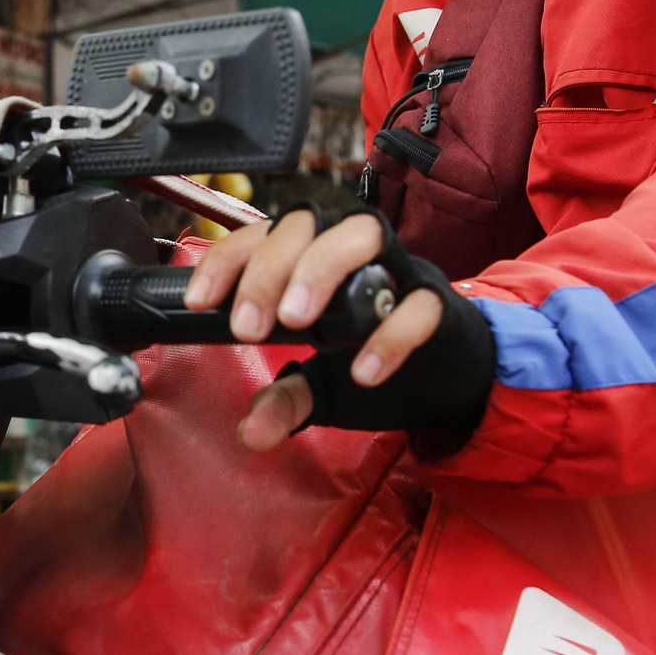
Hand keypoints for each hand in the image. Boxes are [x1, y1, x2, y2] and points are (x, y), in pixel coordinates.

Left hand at [183, 208, 451, 451]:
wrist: (455, 381)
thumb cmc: (382, 361)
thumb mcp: (325, 387)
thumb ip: (288, 400)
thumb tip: (252, 431)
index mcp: (318, 262)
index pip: (266, 234)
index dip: (230, 258)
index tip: (200, 302)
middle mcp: (357, 254)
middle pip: (310, 222)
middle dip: (270, 268)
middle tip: (249, 328)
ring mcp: (402, 273)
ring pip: (366, 232)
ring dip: (322, 270)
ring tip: (296, 322)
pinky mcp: (442, 307)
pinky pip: (419, 306)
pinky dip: (389, 336)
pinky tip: (363, 372)